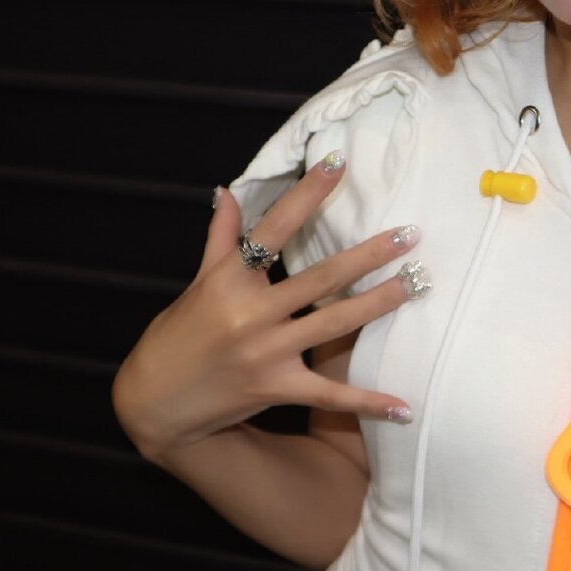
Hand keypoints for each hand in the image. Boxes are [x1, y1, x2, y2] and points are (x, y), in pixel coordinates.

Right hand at [111, 154, 421, 462]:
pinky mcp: (276, 388)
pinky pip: (330, 395)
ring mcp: (266, 353)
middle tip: (410, 234)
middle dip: (369, 254)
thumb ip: (220, 238)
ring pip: (335, 324)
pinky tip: (405, 408)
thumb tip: (226, 190)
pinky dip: (369, 402)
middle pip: (320, 277)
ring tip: (416, 282)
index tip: (337, 162)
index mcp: (229, 280)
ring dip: (380, 303)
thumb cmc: (177, 336)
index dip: (306, 194)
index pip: (273, 227)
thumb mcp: (196, 283)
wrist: (154, 403)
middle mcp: (250, 314)